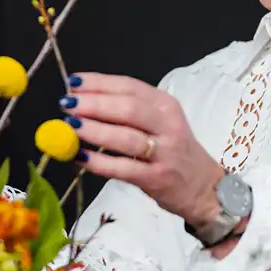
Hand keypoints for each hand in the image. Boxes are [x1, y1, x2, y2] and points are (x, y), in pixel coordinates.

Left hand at [61, 72, 225, 227]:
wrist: (203, 188)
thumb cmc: (174, 151)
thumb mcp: (161, 123)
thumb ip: (128, 111)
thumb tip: (83, 101)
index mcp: (165, 105)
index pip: (129, 86)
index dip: (98, 83)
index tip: (72, 82)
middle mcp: (167, 125)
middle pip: (127, 108)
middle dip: (93, 104)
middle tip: (66, 104)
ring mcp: (164, 152)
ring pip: (125, 137)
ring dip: (94, 130)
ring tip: (70, 127)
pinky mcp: (157, 178)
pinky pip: (123, 168)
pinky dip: (99, 162)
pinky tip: (80, 156)